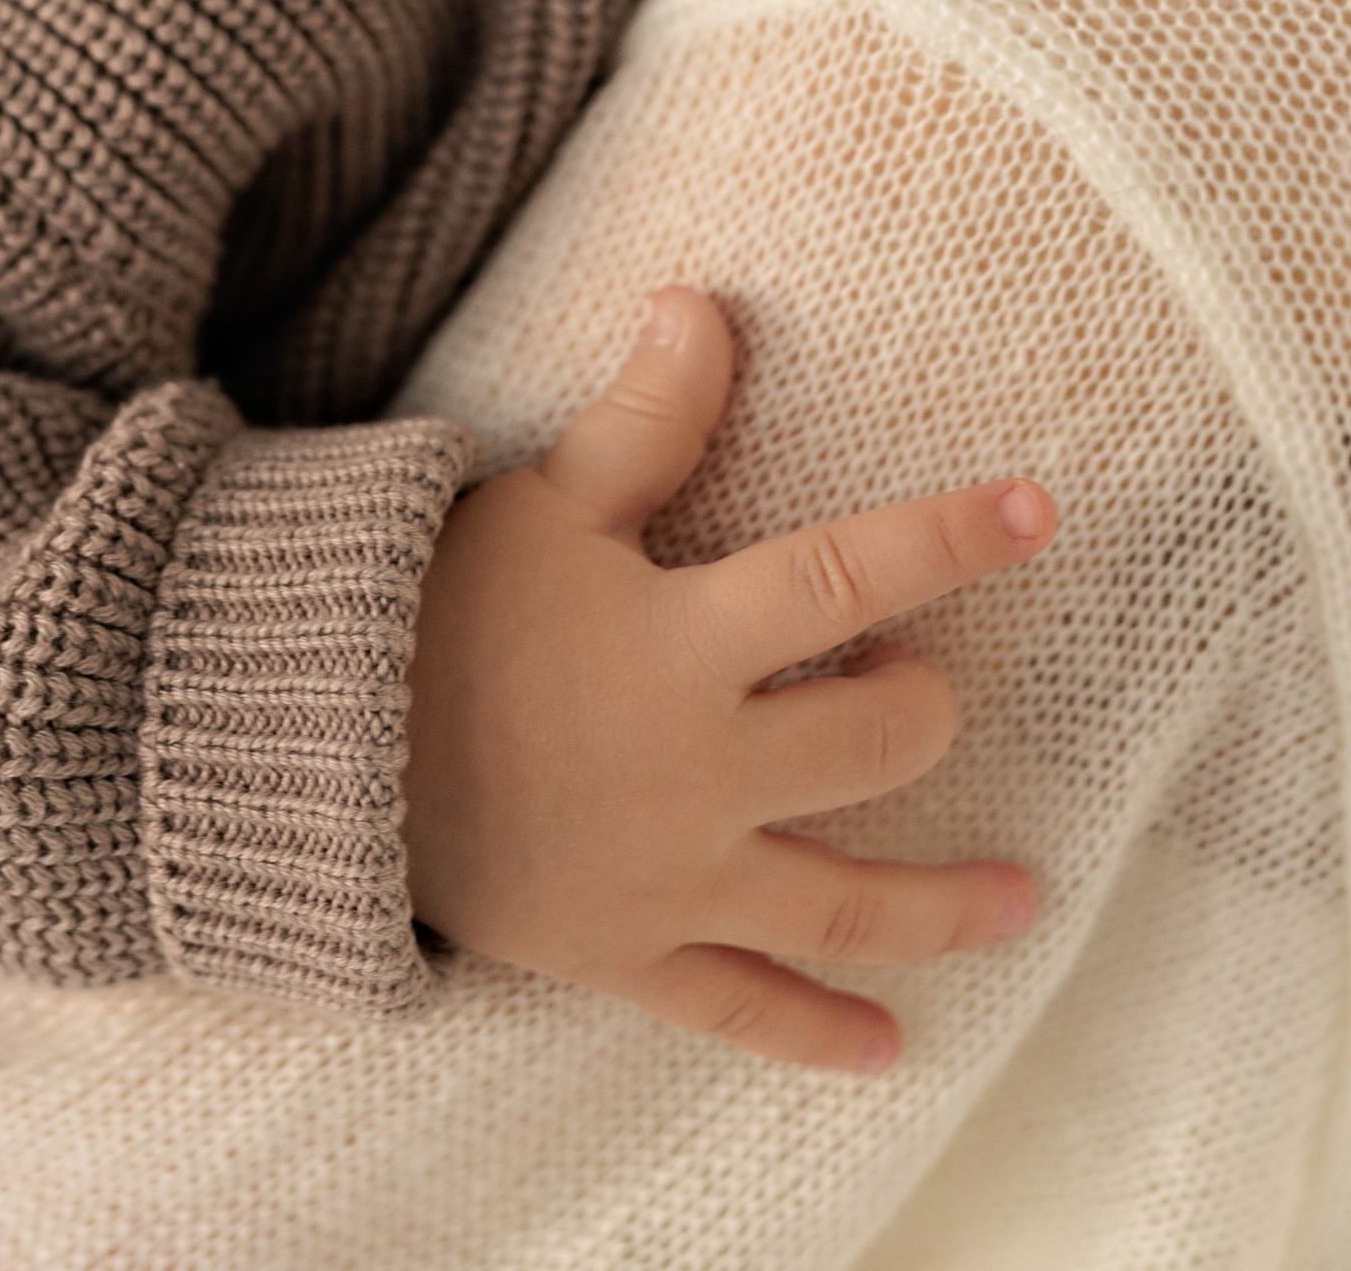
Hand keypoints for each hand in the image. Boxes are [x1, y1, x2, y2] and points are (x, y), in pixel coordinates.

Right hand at [403, 286, 1052, 1071]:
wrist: (312, 756)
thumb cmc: (435, 609)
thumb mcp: (545, 503)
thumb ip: (645, 417)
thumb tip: (704, 301)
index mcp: (686, 642)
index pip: (852, 574)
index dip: (952, 537)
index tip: (1038, 510)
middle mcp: (701, 770)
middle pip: (874, 743)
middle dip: (921, 708)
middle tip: (923, 682)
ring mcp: (671, 876)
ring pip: (844, 900)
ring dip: (945, 906)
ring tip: (1023, 898)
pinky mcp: (626, 953)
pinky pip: (741, 1007)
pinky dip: (817, 1032)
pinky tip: (888, 1048)